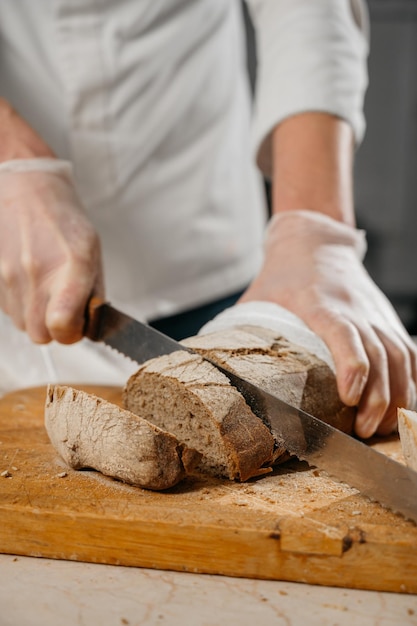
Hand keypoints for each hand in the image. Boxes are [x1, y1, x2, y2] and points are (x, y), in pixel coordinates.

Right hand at [0, 159, 103, 343]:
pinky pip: (8, 309)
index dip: (73, 332)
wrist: (25, 189)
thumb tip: (90, 328)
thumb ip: (94, 295)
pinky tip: (29, 280)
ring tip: (45, 287)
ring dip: (36, 315)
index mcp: (71, 266)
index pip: (62, 325)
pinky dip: (21, 303)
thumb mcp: (92, 253)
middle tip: (63, 308)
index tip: (78, 323)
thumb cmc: (63, 221)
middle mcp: (36, 272)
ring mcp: (9, 274)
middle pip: (40, 335)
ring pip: (22, 324)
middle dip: (54, 328)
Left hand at [240, 210, 416, 438]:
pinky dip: (411, 380)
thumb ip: (240, 333)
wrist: (315, 241)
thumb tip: (211, 370)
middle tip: (363, 430)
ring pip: (399, 355)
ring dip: (396, 395)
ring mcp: (374, 313)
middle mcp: (354, 307)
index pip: (343, 333)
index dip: (351, 364)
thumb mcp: (257, 299)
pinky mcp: (385, 318)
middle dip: (377, 396)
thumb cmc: (282, 275)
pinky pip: (408, 351)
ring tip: (381, 427)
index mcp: (319, 303)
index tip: (350, 397)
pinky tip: (403, 405)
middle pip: (378, 352)